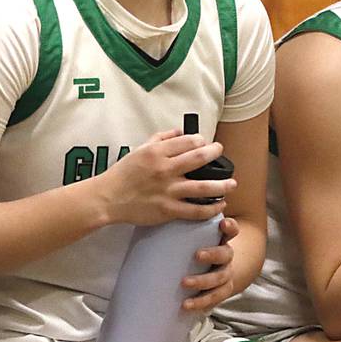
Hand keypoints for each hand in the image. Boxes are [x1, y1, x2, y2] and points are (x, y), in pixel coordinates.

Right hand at [95, 129, 234, 226]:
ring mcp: (168, 191)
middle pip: (199, 158)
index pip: (188, 141)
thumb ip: (161, 138)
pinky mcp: (168, 210)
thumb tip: (181, 131)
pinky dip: (211, 208)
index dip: (201, 141)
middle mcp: (165, 169)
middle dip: (215, 154)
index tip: (206, 144)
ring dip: (222, 185)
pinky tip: (219, 205)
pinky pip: (195, 210)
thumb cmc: (123, 173)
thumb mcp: (140, 149)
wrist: (108, 198)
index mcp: (157, 152)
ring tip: (232, 184)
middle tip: (222, 154)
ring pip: (203, 187)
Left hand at [182, 216, 239, 311]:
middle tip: (197, 255)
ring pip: (220, 278)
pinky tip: (186, 305)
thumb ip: (184, 221)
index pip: (232, 230)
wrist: (214, 266)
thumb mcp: (194, 230)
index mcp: (222, 238)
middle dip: (213, 254)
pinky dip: (201, 302)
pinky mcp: (221, 291)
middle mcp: (227, 256)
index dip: (230, 227)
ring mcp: (225, 274)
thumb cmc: (197, 243)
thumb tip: (161, 207)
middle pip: (226, 254)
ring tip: (184, 283)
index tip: (223, 223)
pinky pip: (214, 298)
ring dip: (203, 281)